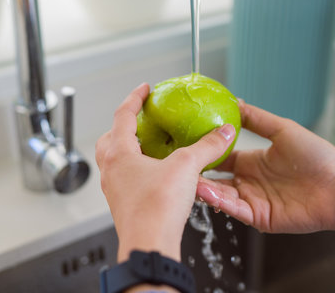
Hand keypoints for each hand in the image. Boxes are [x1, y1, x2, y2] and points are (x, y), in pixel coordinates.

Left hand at [95, 83, 236, 262]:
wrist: (149, 246)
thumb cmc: (156, 208)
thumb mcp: (187, 167)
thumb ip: (207, 146)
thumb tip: (224, 132)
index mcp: (119, 154)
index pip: (122, 115)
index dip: (134, 98)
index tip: (144, 89)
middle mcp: (111, 170)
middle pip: (111, 137)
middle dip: (126, 124)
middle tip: (143, 118)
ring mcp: (115, 189)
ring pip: (117, 159)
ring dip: (131, 147)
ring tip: (153, 144)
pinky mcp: (125, 204)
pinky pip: (127, 177)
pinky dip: (139, 168)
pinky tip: (159, 173)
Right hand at [196, 101, 334, 232]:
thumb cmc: (316, 156)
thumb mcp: (283, 129)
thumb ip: (257, 119)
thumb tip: (235, 101)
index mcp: (253, 161)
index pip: (222, 157)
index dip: (205, 153)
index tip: (187, 144)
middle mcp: (249, 181)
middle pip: (216, 179)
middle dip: (198, 174)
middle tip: (179, 166)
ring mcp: (253, 200)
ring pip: (221, 196)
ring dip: (204, 189)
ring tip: (187, 180)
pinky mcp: (259, 217)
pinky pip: (235, 210)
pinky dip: (220, 202)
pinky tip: (207, 193)